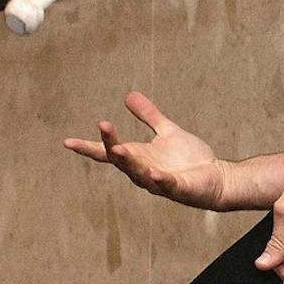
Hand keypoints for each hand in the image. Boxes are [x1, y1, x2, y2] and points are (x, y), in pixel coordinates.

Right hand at [64, 91, 229, 209]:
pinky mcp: (179, 188)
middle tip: (103, 125)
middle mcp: (144, 171)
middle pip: (121, 160)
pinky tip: (153, 173)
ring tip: (117, 149)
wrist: (216, 177)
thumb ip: (149, 115)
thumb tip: (128, 95)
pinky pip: (166, 185)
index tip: (67, 142)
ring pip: (138, 173)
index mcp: (139, 157)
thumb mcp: (167, 131)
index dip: (88, 147)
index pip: (108, 153)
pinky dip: (159, 180)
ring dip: (128, 162)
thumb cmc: (189, 159)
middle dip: (110, 144)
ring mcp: (160, 182)